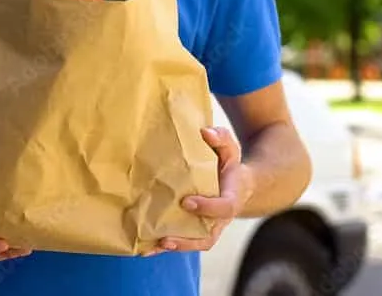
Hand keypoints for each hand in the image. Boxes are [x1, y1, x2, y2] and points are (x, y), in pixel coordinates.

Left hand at [148, 127, 254, 254]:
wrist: (236, 184)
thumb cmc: (229, 165)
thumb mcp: (230, 148)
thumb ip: (221, 138)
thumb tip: (206, 133)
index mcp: (231, 199)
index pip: (224, 208)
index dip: (207, 207)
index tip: (186, 202)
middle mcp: (220, 219)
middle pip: (207, 237)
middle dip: (187, 241)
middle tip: (165, 238)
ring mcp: (208, 227)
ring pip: (194, 243)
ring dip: (174, 247)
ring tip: (152, 246)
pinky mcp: (196, 229)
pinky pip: (184, 241)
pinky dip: (165, 247)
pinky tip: (145, 248)